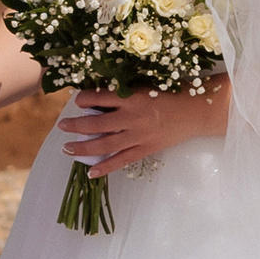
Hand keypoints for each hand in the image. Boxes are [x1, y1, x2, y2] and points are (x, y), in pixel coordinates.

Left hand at [57, 83, 228, 176]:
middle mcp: (131, 118)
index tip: (77, 101)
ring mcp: (138, 136)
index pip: (99, 97)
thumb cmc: (174, 92)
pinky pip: (121, 161)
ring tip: (67, 148)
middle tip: (61, 126)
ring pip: (104, 145)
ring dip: (83, 148)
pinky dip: (105, 168)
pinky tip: (90, 173)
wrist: (198, 111)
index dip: (83, 99)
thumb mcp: (147, 85)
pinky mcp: (145, 149)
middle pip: (95, 124)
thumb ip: (125, 92)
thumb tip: (101, 97)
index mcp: (132, 97)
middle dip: (75, 126)